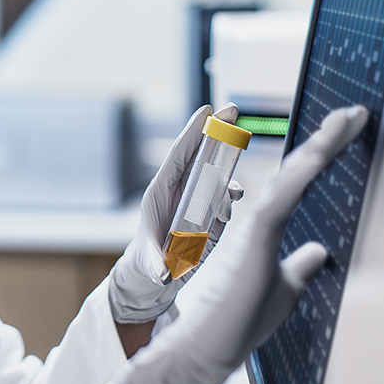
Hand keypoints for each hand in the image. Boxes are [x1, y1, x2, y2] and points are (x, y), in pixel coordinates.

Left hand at [108, 104, 243, 323]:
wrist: (154, 276)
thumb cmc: (147, 264)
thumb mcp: (149, 264)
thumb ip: (156, 265)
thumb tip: (164, 274)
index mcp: (160, 192)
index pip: (177, 156)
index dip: (191, 132)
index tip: (206, 110)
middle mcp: (179, 190)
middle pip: (199, 154)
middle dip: (215, 130)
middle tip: (232, 107)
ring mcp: (195, 199)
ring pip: (214, 172)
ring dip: (228, 163)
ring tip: (237, 165)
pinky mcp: (209, 212)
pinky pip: (224, 195)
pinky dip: (232, 193)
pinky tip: (236, 197)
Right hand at [115, 105, 368, 383]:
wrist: (208, 345)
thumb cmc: (238, 322)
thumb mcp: (284, 289)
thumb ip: (300, 267)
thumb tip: (319, 252)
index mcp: (266, 228)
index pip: (299, 184)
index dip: (324, 156)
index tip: (349, 131)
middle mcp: (260, 218)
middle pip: (299, 170)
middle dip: (330, 140)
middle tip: (356, 112)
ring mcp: (255, 223)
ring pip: (294, 174)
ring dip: (324, 145)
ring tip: (350, 118)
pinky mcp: (255, 233)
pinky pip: (285, 194)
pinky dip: (305, 171)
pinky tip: (324, 150)